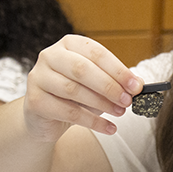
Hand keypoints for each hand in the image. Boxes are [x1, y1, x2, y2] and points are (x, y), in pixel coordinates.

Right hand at [23, 35, 142, 140]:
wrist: (46, 116)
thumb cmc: (75, 94)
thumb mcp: (97, 83)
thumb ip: (115, 80)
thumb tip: (138, 84)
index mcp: (69, 44)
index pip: (96, 53)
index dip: (118, 70)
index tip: (137, 86)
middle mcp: (50, 56)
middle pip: (83, 70)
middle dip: (109, 86)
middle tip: (128, 100)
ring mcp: (38, 77)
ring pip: (74, 90)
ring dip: (102, 104)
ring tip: (120, 112)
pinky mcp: (34, 101)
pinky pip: (68, 112)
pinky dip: (92, 121)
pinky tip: (109, 127)